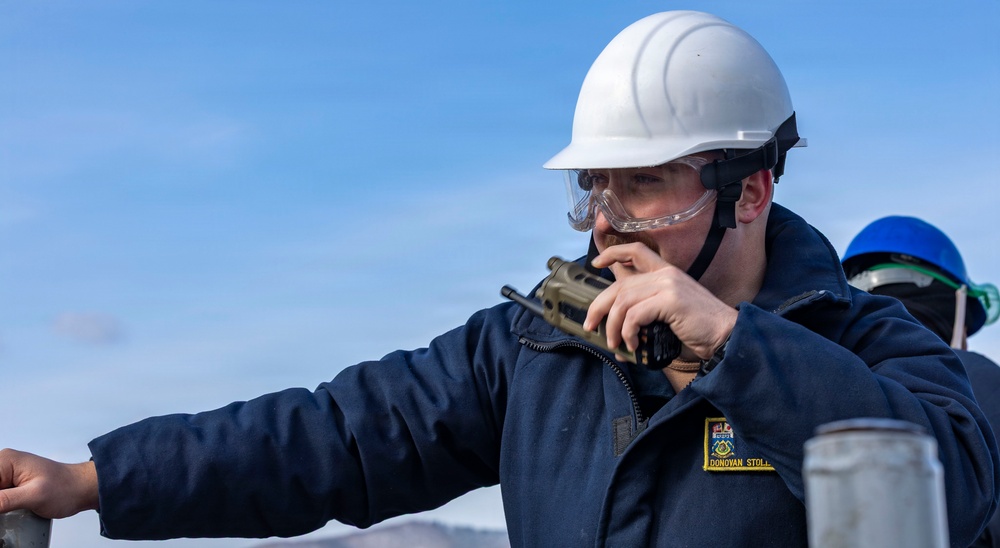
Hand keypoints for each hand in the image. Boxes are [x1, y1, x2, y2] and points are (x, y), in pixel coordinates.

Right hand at [0, 448, 98, 518]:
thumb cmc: (65, 488)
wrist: (82, 489)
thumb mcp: (33, 496)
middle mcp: (4, 464)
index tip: (1, 506)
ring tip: (11, 511)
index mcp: (6, 461)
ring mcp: (7, 475)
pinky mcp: (11, 485)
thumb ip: (4, 500)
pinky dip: (0, 506)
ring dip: (0, 505)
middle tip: (7, 510)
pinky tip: (7, 514)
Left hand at [582, 243, 736, 360]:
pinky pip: (634, 315)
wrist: (726, 335)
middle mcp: (666, 274)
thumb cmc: (699, 328)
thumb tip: (618, 326)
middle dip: (599, 306)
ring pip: (623, 302)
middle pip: (620, 285)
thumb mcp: (670, 311)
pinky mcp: (670, 300)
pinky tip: (632, 344)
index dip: (614, 254)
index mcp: (667, 272)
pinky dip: (627, 332)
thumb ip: (647, 309)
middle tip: (591, 325)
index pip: (637, 252)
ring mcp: (668, 285)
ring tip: (614, 343)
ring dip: (613, 326)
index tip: (597, 263)